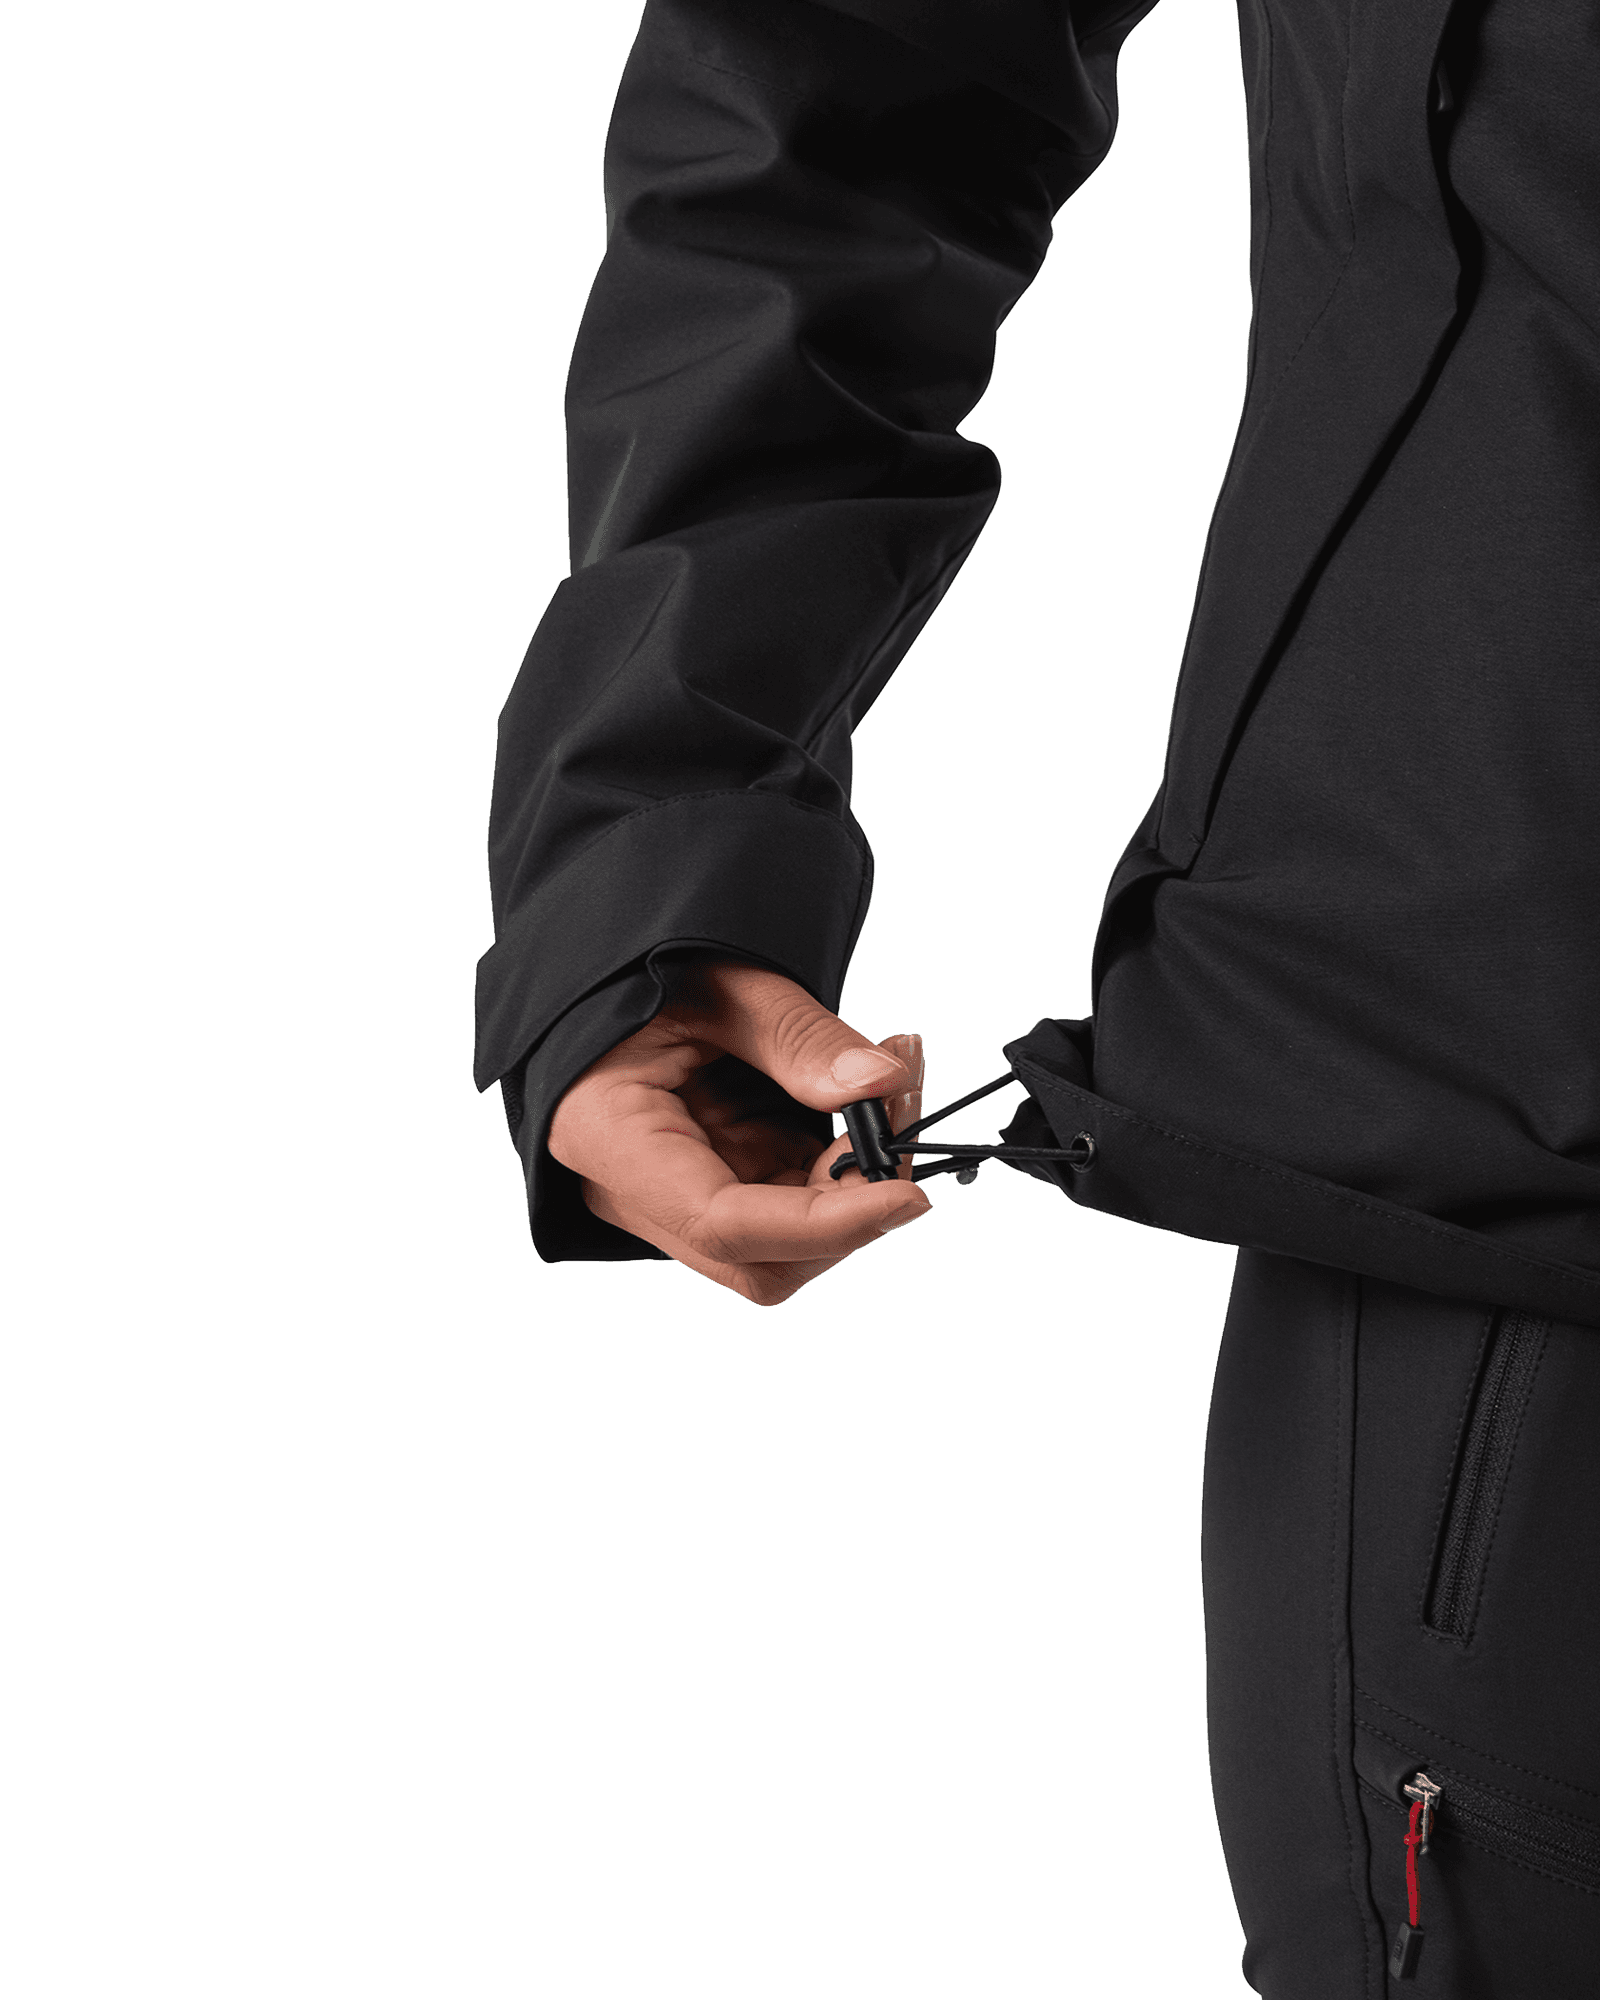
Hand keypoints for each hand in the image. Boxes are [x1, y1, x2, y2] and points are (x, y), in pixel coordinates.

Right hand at [547, 959, 931, 1304]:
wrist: (612, 970)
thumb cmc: (648, 968)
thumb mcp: (724, 983)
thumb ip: (799, 1037)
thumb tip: (883, 1083)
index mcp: (607, 1137)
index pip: (721, 1225)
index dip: (824, 1225)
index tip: (909, 1197)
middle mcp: (631, 1193)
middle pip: (758, 1258)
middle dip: (851, 1204)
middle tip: (902, 1105)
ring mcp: (671, 1202)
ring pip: (784, 1246)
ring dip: (857, 1183)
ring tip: (895, 1083)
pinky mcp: (710, 1191)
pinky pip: (788, 1208)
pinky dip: (842, 1165)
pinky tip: (869, 1099)